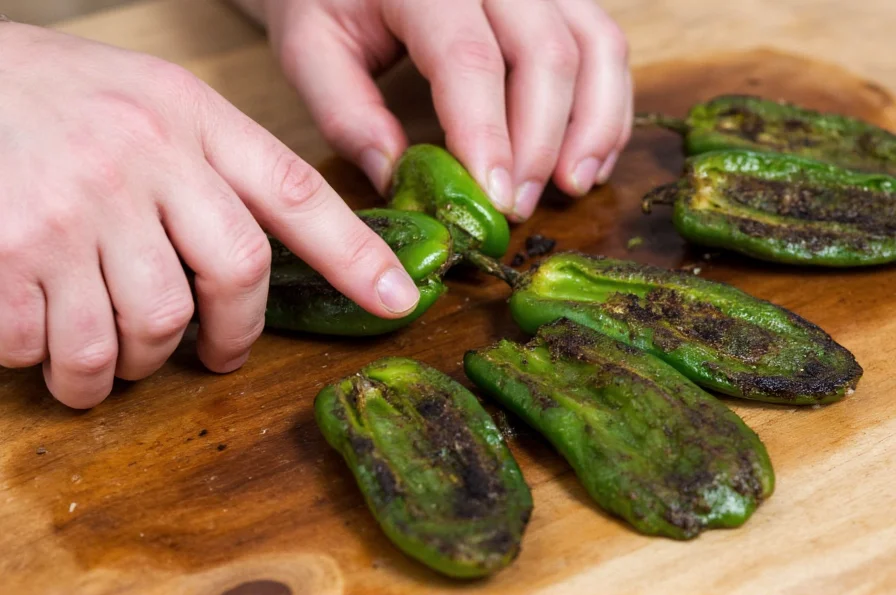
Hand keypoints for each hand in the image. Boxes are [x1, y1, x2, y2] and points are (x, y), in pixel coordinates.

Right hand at [0, 23, 419, 408]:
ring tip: (113, 361)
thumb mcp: (149, 102)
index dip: (355, 255)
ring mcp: (74, 206)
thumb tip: (267, 254)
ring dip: (132, 366)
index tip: (399, 299)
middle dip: (230, 337)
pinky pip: (55, 346)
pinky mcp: (6, 252)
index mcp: (187, 117)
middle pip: (231, 279)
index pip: (293, 193)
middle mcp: (141, 158)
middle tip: (216, 356)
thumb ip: (212, 164)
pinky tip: (43, 340)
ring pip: (148, 331)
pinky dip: (54, 363)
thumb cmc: (54, 96)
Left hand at [258, 0, 632, 220]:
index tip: (495, 199)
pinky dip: (608, 106)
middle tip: (520, 207)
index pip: (468, 58)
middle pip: (545, 53)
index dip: (488, 135)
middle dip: (540, 143)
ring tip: (572, 187)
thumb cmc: (328, 0)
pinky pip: (604, 44)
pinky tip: (588, 158)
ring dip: (592, 126)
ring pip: (594, 45)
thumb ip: (347, 114)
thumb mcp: (311, 49)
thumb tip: (399, 181)